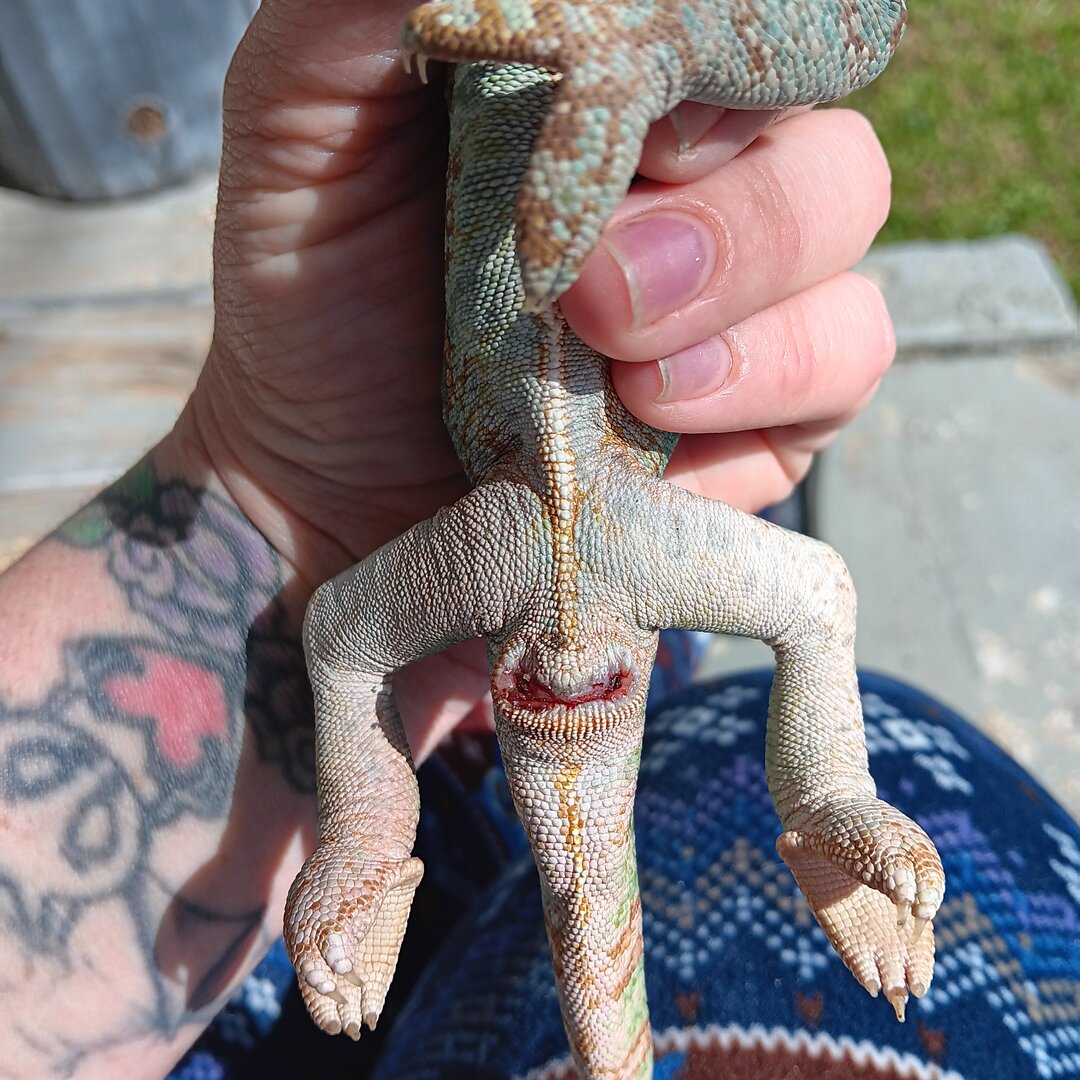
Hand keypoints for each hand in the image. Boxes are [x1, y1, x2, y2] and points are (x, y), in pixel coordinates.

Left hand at [181, 0, 894, 758]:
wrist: (329, 479)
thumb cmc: (320, 294)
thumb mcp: (307, 116)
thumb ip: (372, 6)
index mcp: (619, 95)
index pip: (743, 31)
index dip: (713, 54)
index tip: (626, 122)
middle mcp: (703, 186)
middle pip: (822, 139)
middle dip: (721, 213)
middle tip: (588, 283)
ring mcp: (750, 300)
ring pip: (848, 238)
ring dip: (737, 290)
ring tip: (614, 352)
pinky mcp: (771, 409)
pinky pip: (844, 363)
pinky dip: (761, 382)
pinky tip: (653, 414)